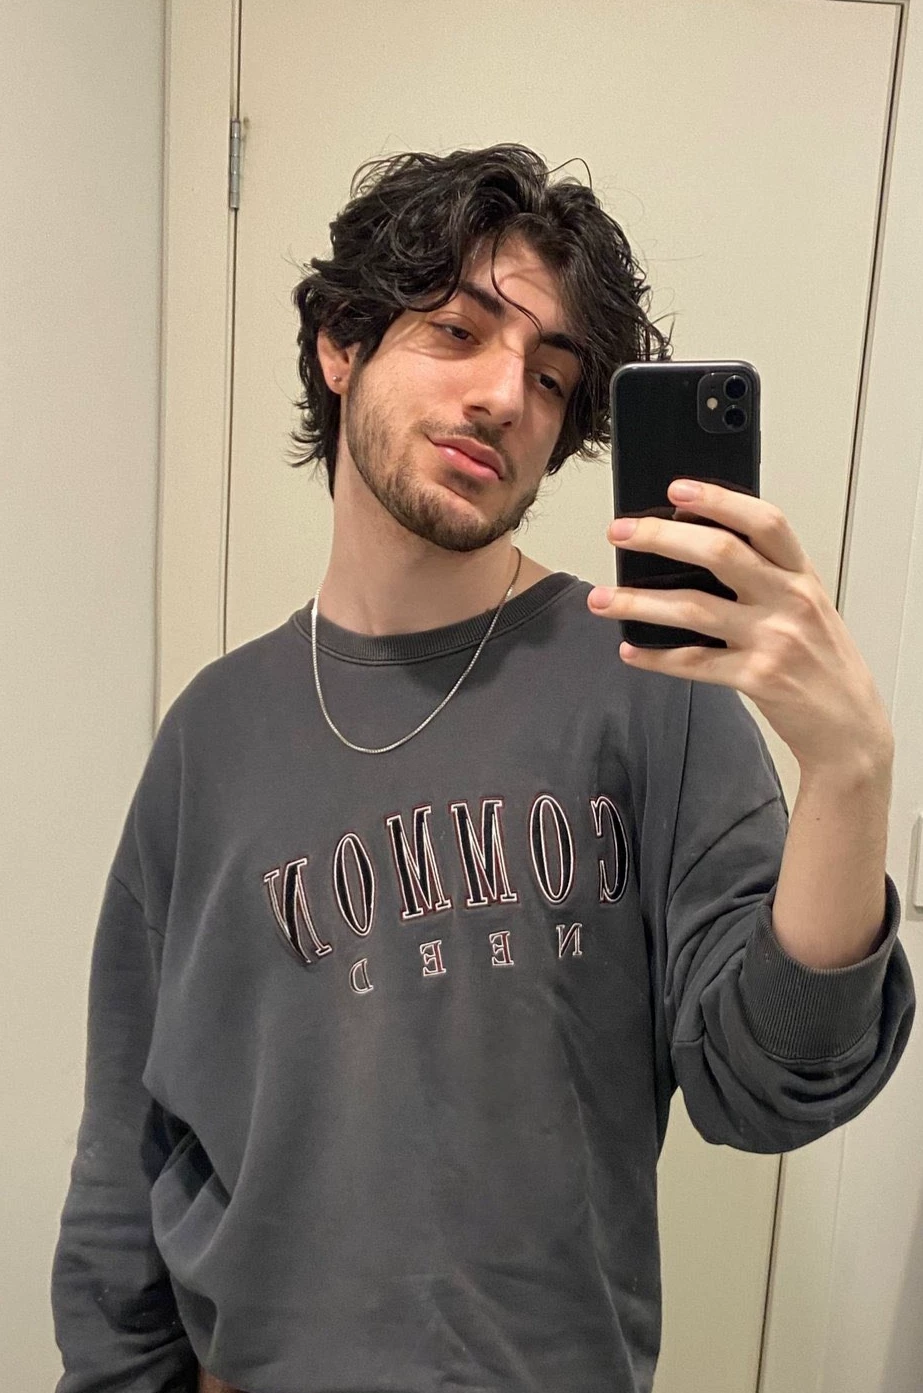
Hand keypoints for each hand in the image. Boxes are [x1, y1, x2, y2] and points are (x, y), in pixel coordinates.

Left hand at [587, 479, 893, 775]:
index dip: (719, 500)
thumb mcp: (808, 606)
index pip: (764, 522)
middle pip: (719, 553)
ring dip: (639, 602)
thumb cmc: (823, 662)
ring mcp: (773, 639)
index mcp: (801, 575)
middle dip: (660, 538)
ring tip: (603, 599)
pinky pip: (694, 662)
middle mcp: (789, 600)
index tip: (677, 489)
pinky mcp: (757, 678)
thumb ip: (767, 578)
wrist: (850, 727)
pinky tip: (631, 651)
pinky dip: (656, 657)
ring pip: (693, 607)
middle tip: (619, 533)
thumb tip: (697, 550)